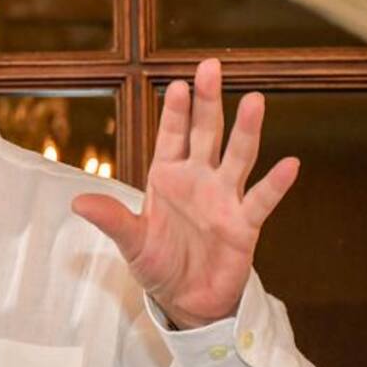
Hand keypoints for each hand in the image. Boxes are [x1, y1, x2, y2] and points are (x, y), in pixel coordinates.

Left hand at [72, 59, 297, 328]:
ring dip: (245, 130)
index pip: (171, 135)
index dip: (174, 111)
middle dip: (208, 102)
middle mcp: (199, 179)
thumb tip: (77, 203)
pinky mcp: (244, 224)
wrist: (187, 299)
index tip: (177, 84)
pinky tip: (289, 164)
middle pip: (205, 133)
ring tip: (254, 100)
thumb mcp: (131, 242)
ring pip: (237, 157)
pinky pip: (260, 200)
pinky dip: (275, 184)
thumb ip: (111, 220)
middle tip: (211, 67)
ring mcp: (224, 198)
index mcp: (167, 176)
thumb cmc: (158, 264)